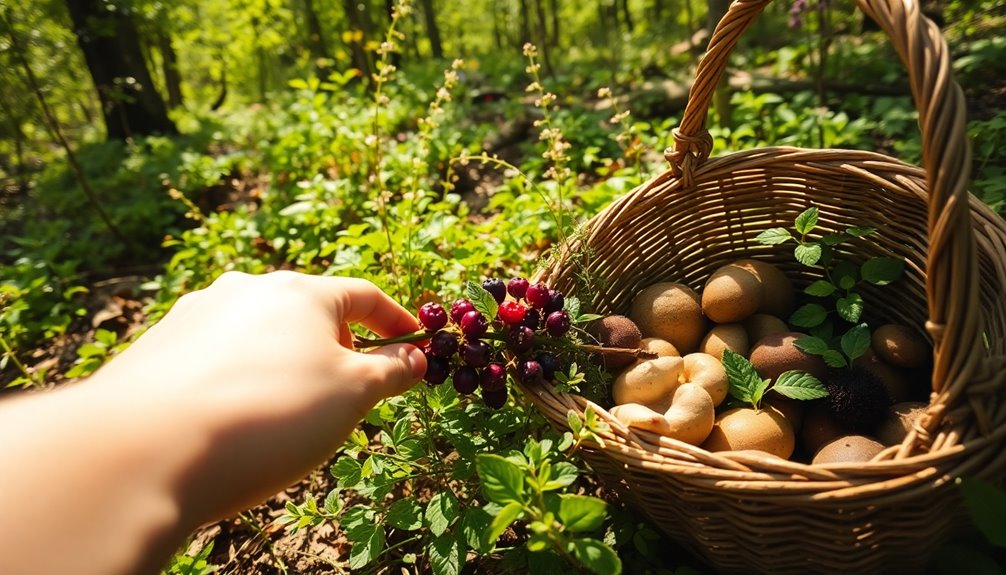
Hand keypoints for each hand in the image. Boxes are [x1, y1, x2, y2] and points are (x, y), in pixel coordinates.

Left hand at [91, 270, 426, 522]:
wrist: (145, 450)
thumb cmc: (270, 416)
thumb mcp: (350, 397)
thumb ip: (389, 372)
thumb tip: (416, 358)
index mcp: (300, 292)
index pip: (364, 295)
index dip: (394, 321)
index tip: (412, 345)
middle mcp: (246, 290)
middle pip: (309, 313)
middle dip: (336, 348)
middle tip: (346, 394)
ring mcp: (196, 315)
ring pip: (259, 335)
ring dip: (285, 364)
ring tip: (286, 413)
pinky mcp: (157, 347)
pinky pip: (216, 358)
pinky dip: (239, 379)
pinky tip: (233, 419)